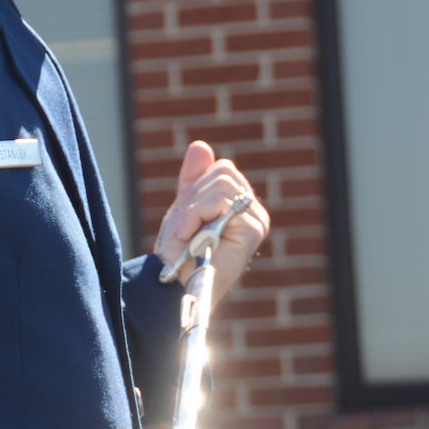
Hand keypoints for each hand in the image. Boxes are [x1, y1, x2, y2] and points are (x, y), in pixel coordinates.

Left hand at [152, 142, 268, 303]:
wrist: (172, 283)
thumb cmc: (178, 252)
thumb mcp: (185, 206)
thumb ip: (194, 178)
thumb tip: (201, 145)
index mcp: (242, 204)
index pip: (223, 168)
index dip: (196, 186)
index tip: (185, 216)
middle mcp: (255, 212)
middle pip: (224, 171)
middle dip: (193, 196)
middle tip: (183, 228)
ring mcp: (256, 221)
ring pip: (221, 185)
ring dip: (192, 208)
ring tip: (186, 235)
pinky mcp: (251, 230)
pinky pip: (218, 201)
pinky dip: (194, 215)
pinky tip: (189, 237)